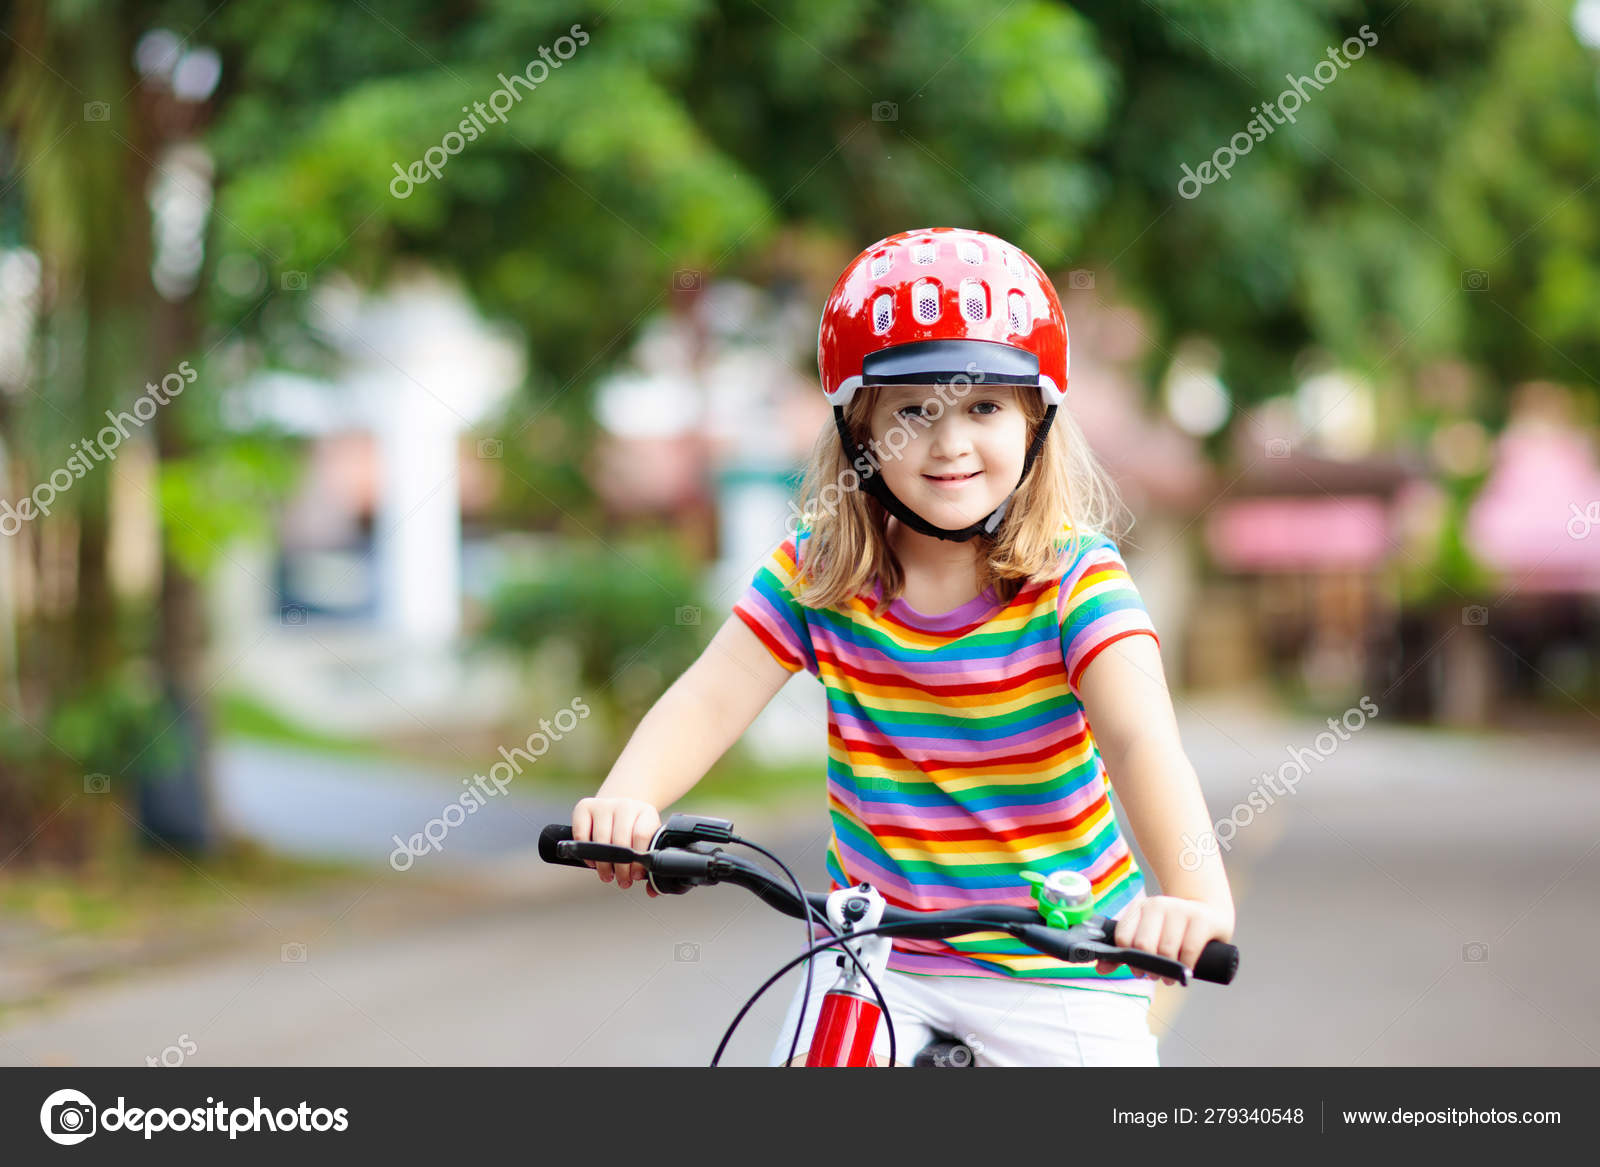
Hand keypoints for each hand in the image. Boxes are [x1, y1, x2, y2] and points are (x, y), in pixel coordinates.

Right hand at [571, 796, 660, 895]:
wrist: (619, 809)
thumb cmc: (634, 831)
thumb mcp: (648, 842)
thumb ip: (650, 866)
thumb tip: (652, 891)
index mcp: (646, 812)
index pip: (642, 836)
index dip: (638, 861)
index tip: (636, 877)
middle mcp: (626, 805)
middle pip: (621, 841)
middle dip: (621, 868)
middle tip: (622, 882)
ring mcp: (604, 804)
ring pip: (601, 840)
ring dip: (603, 865)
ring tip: (608, 875)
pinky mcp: (584, 806)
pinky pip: (581, 834)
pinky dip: (586, 853)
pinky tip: (593, 862)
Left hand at [1095, 896, 1233, 985]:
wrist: (1209, 911)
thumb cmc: (1173, 930)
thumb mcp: (1148, 935)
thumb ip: (1124, 952)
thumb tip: (1099, 969)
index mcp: (1139, 907)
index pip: (1123, 937)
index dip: (1128, 959)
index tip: (1137, 969)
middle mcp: (1157, 904)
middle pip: (1143, 945)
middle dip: (1148, 967)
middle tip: (1155, 975)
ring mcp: (1180, 909)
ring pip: (1165, 950)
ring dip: (1167, 971)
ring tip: (1170, 976)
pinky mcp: (1201, 919)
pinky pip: (1188, 950)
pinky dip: (1185, 966)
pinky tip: (1185, 970)